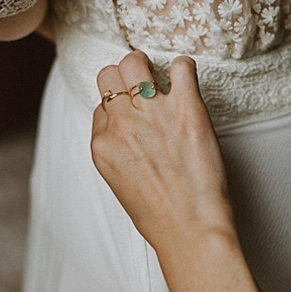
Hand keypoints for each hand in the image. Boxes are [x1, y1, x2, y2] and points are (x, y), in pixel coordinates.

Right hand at [91, 51, 235, 256]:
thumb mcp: (119, 182)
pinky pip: (181, 66)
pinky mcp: (186, 109)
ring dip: (146, 65)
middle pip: (110, 74)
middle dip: (124, 77)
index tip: (134, 116)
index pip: (100, 105)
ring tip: (161, 79)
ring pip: (134, 61)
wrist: (190, 229)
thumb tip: (123, 126)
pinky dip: (184, 68)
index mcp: (101, 144)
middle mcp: (121, 125)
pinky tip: (186, 82)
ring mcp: (152, 114)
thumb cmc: (158, 214)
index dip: (118, 107)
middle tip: (143, 88)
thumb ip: (116, 149)